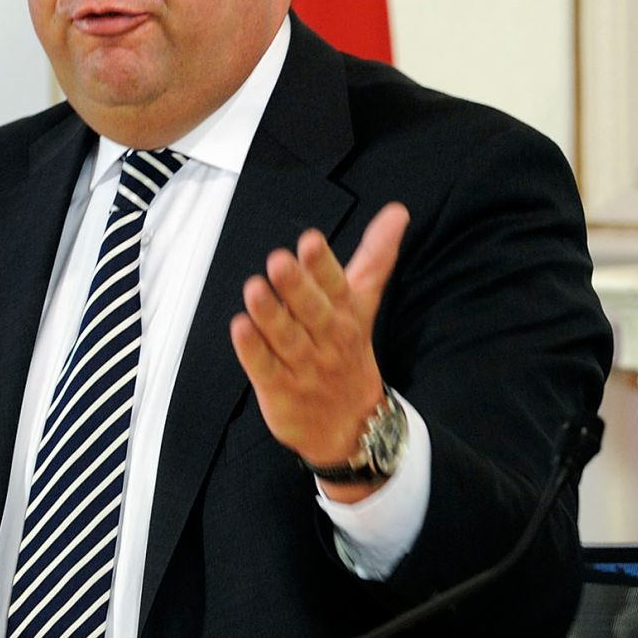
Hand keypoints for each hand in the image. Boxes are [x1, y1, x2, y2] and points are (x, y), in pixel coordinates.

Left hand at [229, 202, 408, 498]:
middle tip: (278, 260)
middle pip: (313, 311)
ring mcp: (305, 367)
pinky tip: (240, 329)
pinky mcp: (281, 391)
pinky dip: (253, 351)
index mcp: (345, 314)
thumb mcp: (363, 304)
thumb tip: (398, 210)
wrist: (353, 427)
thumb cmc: (349, 352)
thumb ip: (375, 256)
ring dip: (271, 315)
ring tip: (254, 289)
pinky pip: (266, 369)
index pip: (337, 286)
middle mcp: (327, 339)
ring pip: (287, 339)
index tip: (310, 242)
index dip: (323, 266)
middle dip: (297, 286)